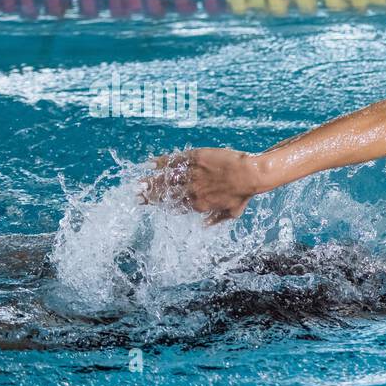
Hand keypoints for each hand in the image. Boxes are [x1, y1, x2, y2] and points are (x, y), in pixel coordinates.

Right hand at [139, 148, 261, 224]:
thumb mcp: (232, 212)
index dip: (161, 205)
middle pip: (166, 194)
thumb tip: (203, 226)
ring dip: (151, 181)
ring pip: (167, 179)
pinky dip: (162, 162)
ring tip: (138, 183)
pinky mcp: (195, 159)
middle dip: (149, 195)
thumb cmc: (244, 194)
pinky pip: (175, 161)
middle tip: (136, 195)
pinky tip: (150, 163)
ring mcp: (193, 175)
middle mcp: (192, 191)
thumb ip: (216, 220)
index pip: (174, 206)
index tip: (150, 204)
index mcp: (198, 205)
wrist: (250, 174)